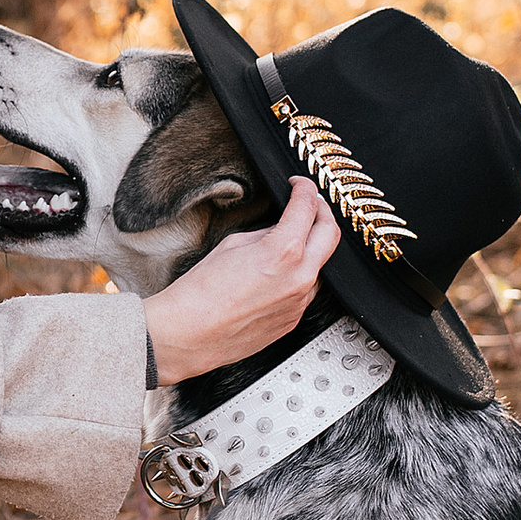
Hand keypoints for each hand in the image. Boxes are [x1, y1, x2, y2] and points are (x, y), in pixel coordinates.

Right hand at [145, 178, 339, 384]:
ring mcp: (299, 302)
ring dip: (312, 247)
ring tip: (291, 240)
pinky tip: (277, 273)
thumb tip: (280, 230)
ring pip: (321, 265)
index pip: (308, 206)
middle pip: (331, 233)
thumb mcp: (232, 245)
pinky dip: (299, 276)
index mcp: (284, 252)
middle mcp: (300, 278)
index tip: (299, 185)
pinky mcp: (293, 320)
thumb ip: (265, 234)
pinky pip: (307, 290)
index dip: (305, 189)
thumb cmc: (201, 294)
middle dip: (322, 212)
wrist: (189, 333)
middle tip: (310, 203)